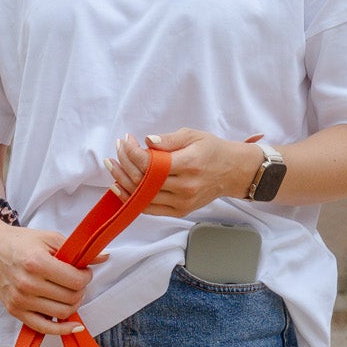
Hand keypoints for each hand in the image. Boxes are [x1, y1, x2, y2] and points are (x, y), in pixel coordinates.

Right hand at [0, 212, 106, 334]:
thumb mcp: (49, 238)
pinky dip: (62, 330)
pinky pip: (44, 328)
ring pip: (62, 313)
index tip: (84, 271)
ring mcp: (20, 300)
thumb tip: (104, 257)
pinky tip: (74, 326)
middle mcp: (27, 284)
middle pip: (71, 298)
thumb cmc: (20, 241)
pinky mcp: (15, 311)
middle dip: (81, 289)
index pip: (76, 280)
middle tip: (77, 280)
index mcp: (37, 263)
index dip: (86, 276)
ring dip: (73, 304)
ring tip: (70, 292)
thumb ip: (76, 250)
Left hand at [105, 129, 255, 216]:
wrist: (233, 172)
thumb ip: (168, 139)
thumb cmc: (212, 151)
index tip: (126, 141)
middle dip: (124, 163)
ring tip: (113, 166)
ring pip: (143, 196)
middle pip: (143, 180)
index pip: (150, 163)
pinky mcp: (179, 211)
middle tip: (117, 150)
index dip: (132, 152)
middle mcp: (185, 187)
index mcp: (189, 165)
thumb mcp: (193, 136)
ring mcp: (182, 202)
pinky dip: (132, 199)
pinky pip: (149, 208)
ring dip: (122, 181)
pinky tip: (120, 187)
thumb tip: (146, 141)